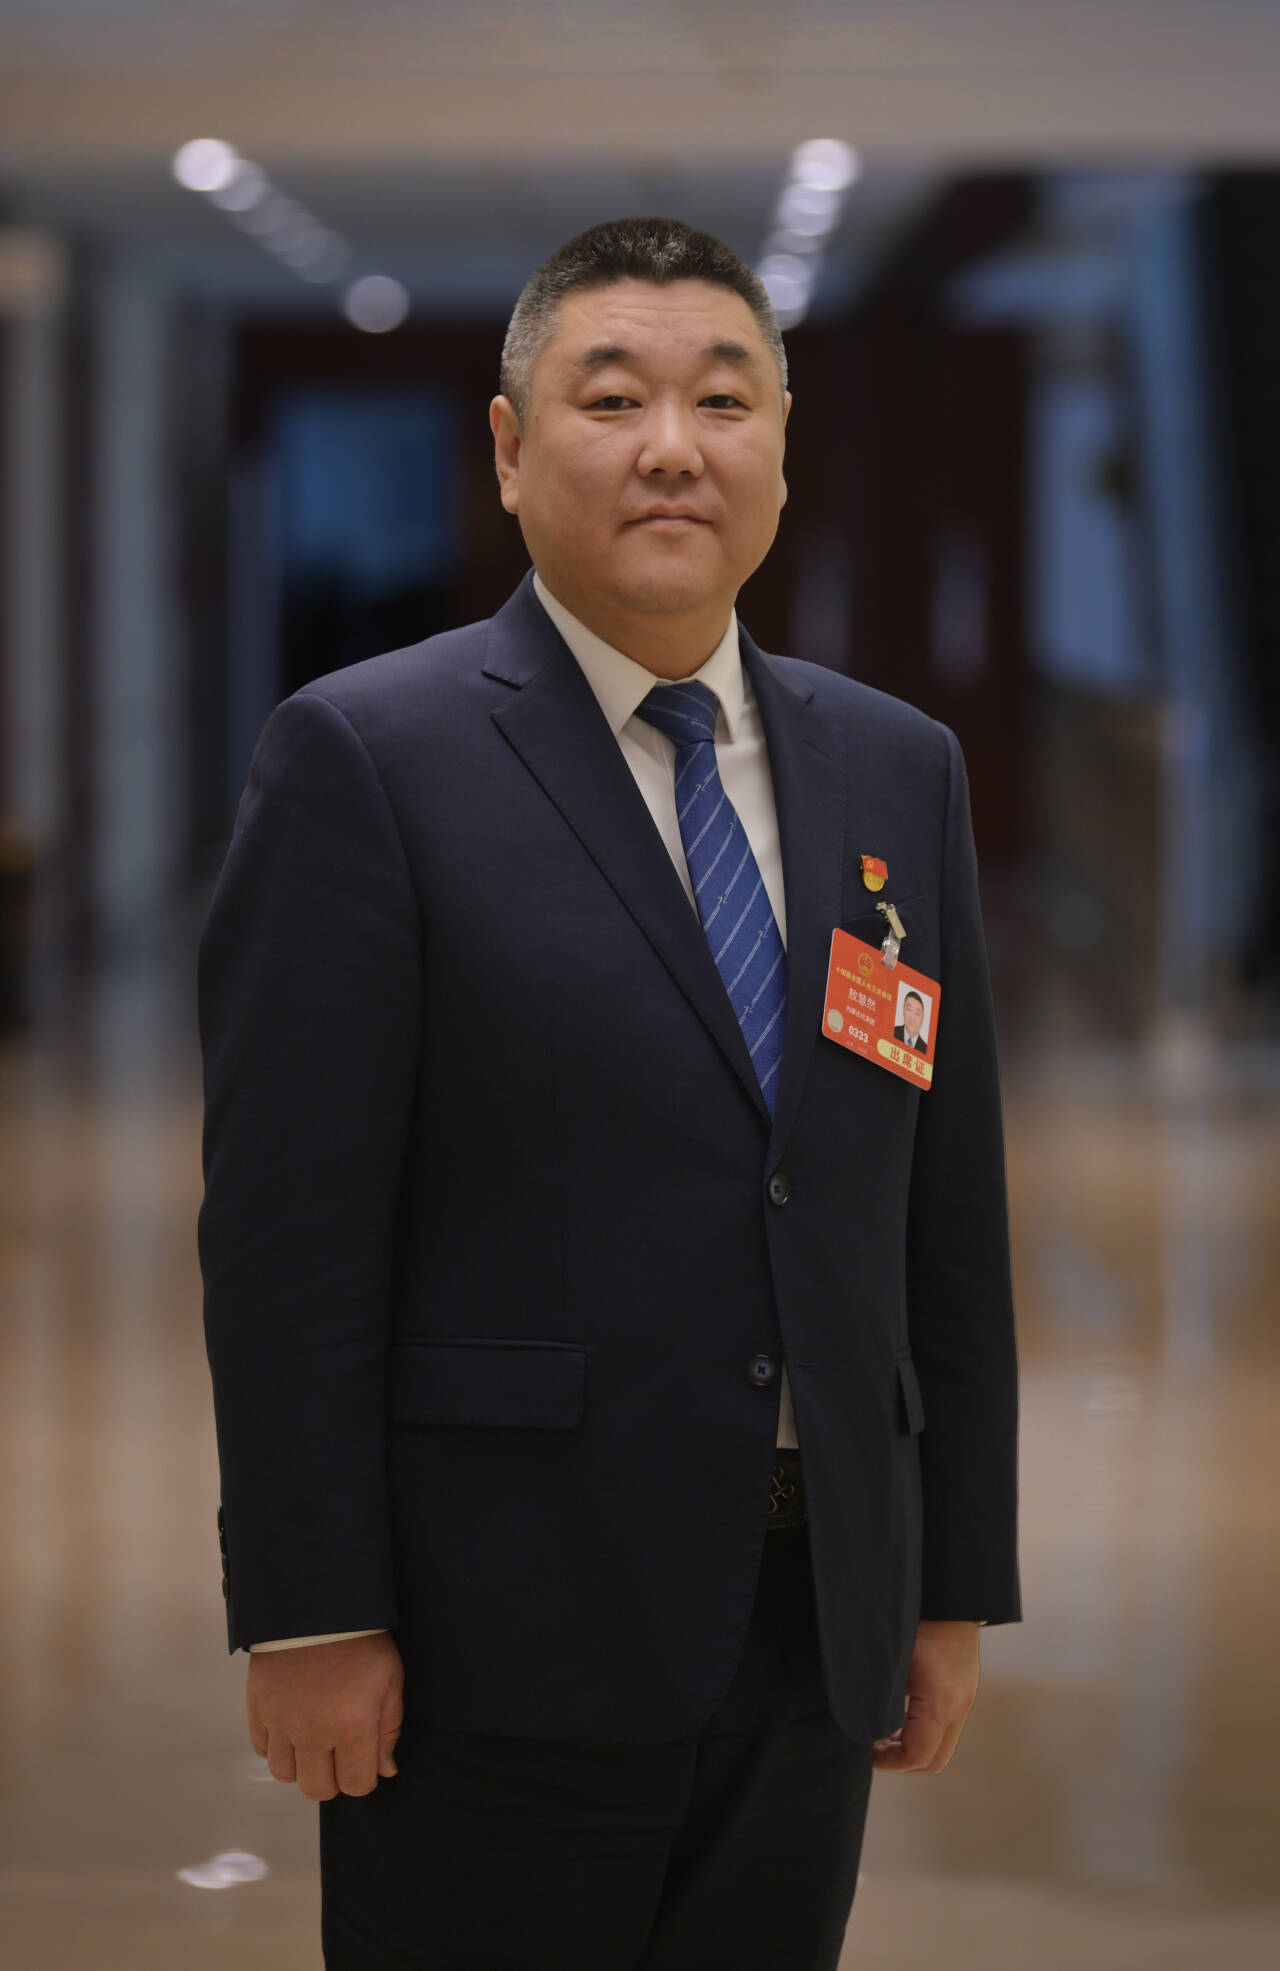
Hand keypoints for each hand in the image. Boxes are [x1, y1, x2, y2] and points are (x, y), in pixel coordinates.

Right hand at [247, 1631, 403, 1801]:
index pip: (355, 1785)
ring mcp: (281, 1721)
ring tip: (314, 1742)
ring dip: (302, 1765)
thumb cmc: (362, 1641)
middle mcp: (312, 1732)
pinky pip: (261, 1748)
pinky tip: (291, 1728)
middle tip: (339, 1753)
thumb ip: (388, 1729)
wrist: (318, 1604)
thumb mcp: (390, 1680)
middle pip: (317, 1789)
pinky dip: (276, 1746)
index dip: (364, 1777)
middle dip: (332, 1779)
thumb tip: (385, 1770)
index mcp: (351, 1726)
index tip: (365, 1759)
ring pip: (284, 1774)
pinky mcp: (258, 1707)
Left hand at [872, 1620, 979, 1774]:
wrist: (949, 1592)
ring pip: (941, 1745)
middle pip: (934, 1760)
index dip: (888, 1762)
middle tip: (873, 1750)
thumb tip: (859, 1724)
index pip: (917, 1755)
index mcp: (940, 1701)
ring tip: (881, 1733)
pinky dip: (922, 1731)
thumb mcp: (890, 1659)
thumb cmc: (916, 1620)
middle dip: (901, 1762)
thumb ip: (876, 1695)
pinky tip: (898, 1716)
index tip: (866, 1753)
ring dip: (911, 1746)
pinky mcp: (963, 1689)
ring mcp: (965, 1698)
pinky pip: (944, 1726)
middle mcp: (959, 1705)